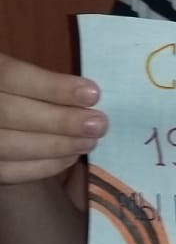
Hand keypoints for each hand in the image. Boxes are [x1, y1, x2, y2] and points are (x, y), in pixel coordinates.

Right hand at [0, 53, 107, 184]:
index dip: (53, 87)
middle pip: (12, 114)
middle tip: (99, 124)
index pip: (13, 76)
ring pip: (9, 146)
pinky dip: (42, 167)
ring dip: (56, 146)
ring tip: (90, 141)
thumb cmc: (9, 89)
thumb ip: (39, 80)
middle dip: (60, 121)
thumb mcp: (12, 71)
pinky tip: (69, 157)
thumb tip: (87, 95)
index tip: (93, 93)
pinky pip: (7, 172)